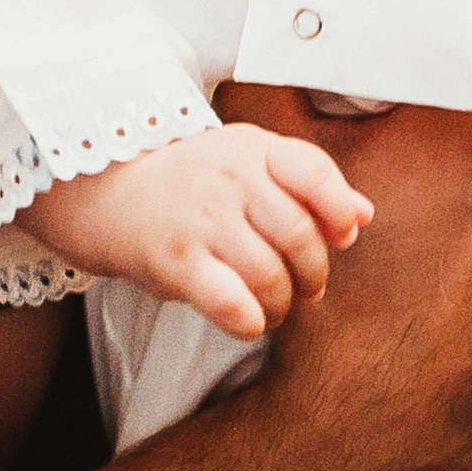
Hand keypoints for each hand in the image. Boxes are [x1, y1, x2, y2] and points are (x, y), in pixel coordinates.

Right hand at [19, 125, 372, 339]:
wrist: (106, 188)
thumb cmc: (191, 181)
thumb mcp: (249, 164)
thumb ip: (308, 187)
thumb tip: (364, 215)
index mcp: (254, 149)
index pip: (314, 171)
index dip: (339, 209)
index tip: (342, 235)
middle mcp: (230, 180)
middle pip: (299, 233)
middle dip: (315, 272)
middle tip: (308, 287)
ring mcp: (201, 219)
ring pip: (269, 272)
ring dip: (283, 303)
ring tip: (276, 307)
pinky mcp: (174, 260)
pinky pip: (228, 299)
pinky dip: (250, 319)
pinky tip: (250, 320)